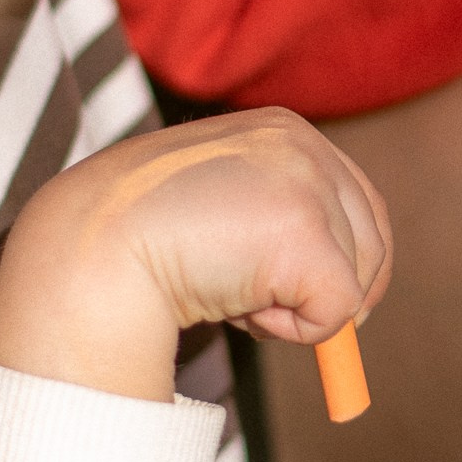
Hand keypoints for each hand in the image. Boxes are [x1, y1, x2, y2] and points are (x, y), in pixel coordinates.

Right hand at [0, 107, 391, 400]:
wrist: (89, 247)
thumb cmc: (138, 239)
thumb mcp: (219, 213)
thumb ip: (276, 235)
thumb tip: (346, 308)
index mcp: (282, 129)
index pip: (357, 202)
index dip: (348, 260)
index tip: (326, 301)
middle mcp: (302, 144)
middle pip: (372, 242)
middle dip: (329, 290)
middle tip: (265, 313)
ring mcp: (305, 183)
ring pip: (353, 282)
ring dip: (295, 310)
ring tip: (228, 292)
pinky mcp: (303, 233)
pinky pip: (336, 313)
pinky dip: (293, 332)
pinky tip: (236, 309)